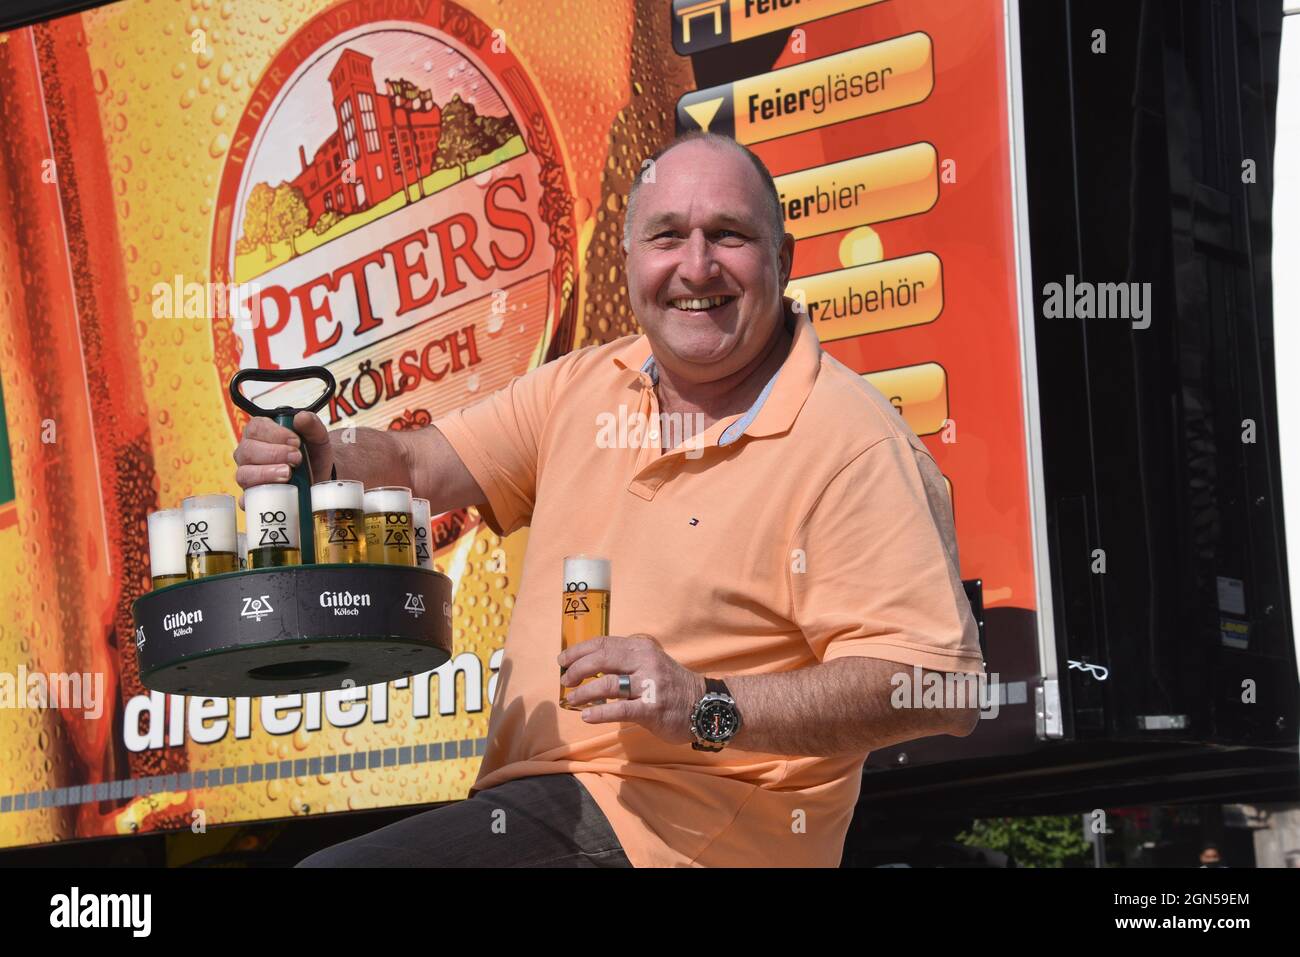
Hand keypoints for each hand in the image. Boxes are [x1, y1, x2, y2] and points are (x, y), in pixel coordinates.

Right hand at [233, 411, 332, 506]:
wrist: (320, 476)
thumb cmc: (312, 453)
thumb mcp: (317, 437)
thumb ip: (312, 424)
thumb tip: (301, 417)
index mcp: (260, 433)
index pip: (256, 427)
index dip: (274, 434)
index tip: (295, 441)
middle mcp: (249, 453)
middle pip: (247, 450)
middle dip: (273, 454)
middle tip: (296, 458)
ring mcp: (248, 475)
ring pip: (244, 474)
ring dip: (266, 474)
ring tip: (288, 474)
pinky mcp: (253, 496)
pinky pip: (246, 499)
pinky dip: (257, 499)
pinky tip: (274, 495)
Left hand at [558, 633, 706, 744]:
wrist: (704, 705)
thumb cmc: (670, 685)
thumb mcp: (649, 662)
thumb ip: (624, 660)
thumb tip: (586, 665)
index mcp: (641, 647)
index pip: (602, 643)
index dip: (578, 651)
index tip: (561, 660)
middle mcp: (645, 662)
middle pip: (601, 659)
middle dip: (577, 670)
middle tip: (565, 681)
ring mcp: (650, 685)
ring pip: (607, 685)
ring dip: (583, 693)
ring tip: (572, 700)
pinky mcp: (652, 709)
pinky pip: (620, 710)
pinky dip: (599, 713)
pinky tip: (586, 716)